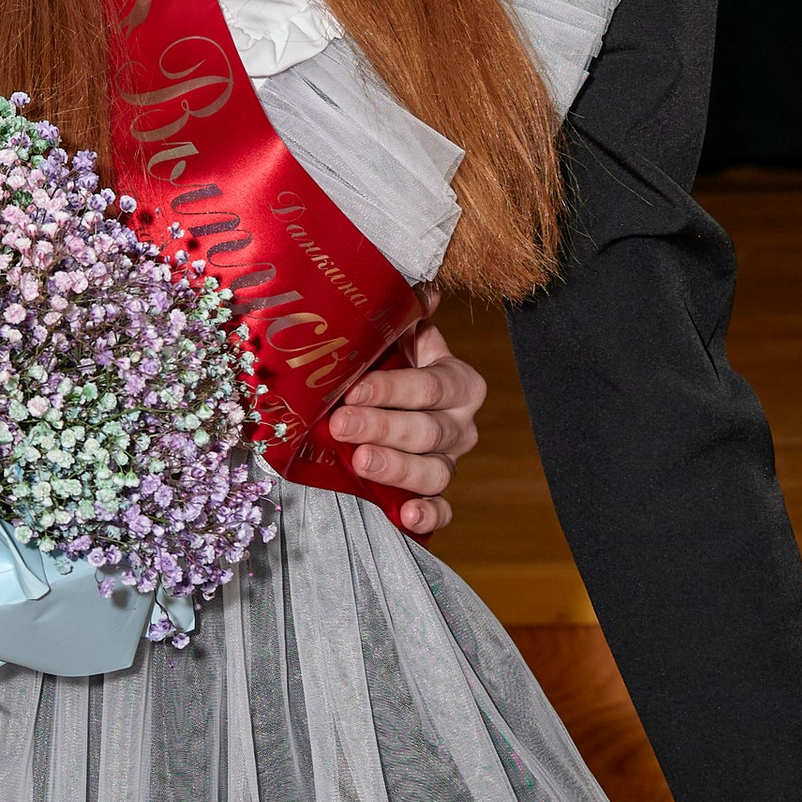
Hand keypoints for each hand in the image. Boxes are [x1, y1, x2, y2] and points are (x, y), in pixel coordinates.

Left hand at [325, 317, 485, 537]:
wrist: (385, 401)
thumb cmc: (387, 365)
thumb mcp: (395, 337)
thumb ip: (407, 314)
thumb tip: (420, 286)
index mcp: (457, 383)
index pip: (430, 386)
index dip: (393, 389)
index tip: (354, 389)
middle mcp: (459, 425)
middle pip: (428, 431)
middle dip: (382, 426)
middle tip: (342, 424)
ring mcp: (448, 462)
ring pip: (434, 472)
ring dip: (396, 468)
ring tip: (360, 461)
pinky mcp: (435, 496)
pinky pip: (442, 511)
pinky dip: (428, 516)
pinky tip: (405, 516)